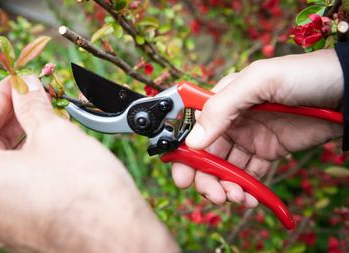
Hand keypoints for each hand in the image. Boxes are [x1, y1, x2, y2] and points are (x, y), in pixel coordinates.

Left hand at [0, 76, 178, 252]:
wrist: (116, 240)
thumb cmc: (83, 189)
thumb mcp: (53, 133)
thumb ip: (32, 105)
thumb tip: (27, 85)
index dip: (3, 93)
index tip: (20, 79)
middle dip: (15, 116)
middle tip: (37, 96)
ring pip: (3, 168)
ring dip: (24, 140)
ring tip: (49, 120)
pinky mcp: (17, 231)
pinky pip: (15, 188)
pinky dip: (29, 165)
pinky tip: (52, 150)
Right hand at [172, 49, 343, 206]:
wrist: (348, 91)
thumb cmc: (304, 75)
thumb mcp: (259, 81)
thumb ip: (222, 108)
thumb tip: (193, 142)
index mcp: (224, 99)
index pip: (192, 128)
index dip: (183, 153)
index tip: (182, 175)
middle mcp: (232, 119)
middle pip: (206, 153)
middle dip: (205, 177)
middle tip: (213, 195)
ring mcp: (250, 136)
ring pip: (226, 167)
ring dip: (225, 186)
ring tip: (236, 198)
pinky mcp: (268, 151)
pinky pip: (249, 174)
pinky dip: (245, 189)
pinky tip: (249, 198)